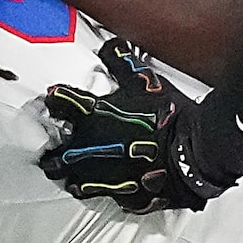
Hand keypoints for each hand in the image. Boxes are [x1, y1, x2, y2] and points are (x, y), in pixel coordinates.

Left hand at [37, 38, 219, 214]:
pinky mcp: (119, 195)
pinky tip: (101, 185)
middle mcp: (88, 148)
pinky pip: (100, 195)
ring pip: (69, 180)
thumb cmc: (168, 119)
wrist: (192, 154)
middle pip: (52, 154)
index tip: (54, 102)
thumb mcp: (143, 82)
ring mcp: (101, 175)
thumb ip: (121, 63)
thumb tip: (111, 47)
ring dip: (67, 175)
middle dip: (51, 150)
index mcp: (90, 116)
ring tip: (66, 172)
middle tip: (52, 148)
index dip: (54, 102)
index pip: (58, 104)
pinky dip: (99, 189)